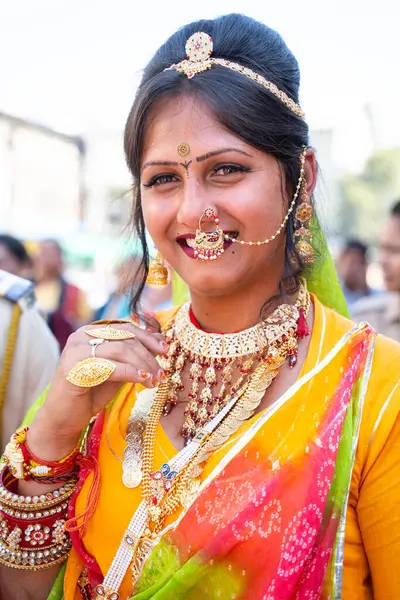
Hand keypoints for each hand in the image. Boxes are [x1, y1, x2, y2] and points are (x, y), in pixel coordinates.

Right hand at [27, 322, 168, 459]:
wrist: (65, 418)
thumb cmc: (92, 392)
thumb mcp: (119, 369)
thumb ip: (134, 355)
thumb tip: (161, 340)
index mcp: (91, 331)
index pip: (125, 328)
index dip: (148, 337)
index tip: (166, 349)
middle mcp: (81, 335)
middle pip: (125, 338)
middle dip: (149, 355)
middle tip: (162, 373)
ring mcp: (75, 350)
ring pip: (121, 349)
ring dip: (143, 365)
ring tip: (155, 381)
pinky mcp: (73, 367)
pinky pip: (111, 366)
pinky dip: (131, 372)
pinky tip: (144, 381)